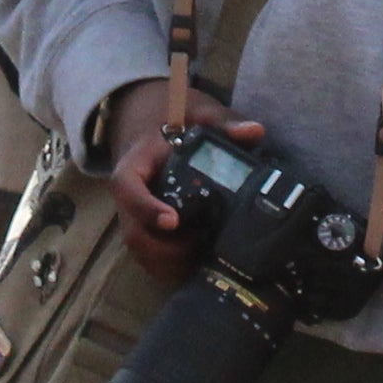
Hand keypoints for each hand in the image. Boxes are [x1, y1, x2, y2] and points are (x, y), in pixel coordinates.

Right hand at [102, 79, 268, 284]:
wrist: (152, 126)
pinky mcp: (148, 232)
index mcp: (135, 164)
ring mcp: (137, 218)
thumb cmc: (176, 120)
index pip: (127, 187)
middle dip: (166, 250)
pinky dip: (174, 270)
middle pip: (134, 233)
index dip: (145, 208)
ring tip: (207, 259)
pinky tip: (203, 266)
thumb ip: (224, 121)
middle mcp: (130, 197)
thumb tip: (256, 131)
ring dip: (172, 265)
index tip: (173, 221)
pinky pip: (152, 260)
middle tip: (203, 246)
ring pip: (142, 253)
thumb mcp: (198, 112)